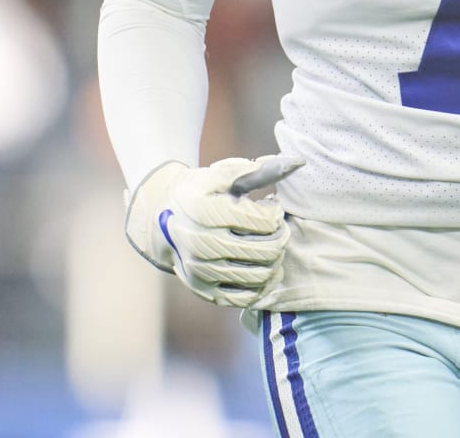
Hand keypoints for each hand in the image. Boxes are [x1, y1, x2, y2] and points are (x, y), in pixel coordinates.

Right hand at [124, 158, 289, 306]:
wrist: (160, 219)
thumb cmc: (198, 192)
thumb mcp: (222, 174)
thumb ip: (259, 170)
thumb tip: (298, 162)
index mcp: (206, 212)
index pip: (263, 222)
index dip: (276, 213)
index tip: (272, 207)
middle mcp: (201, 244)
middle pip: (265, 251)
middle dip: (280, 238)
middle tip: (278, 229)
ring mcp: (201, 270)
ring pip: (258, 275)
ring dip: (275, 261)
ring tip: (271, 246)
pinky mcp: (202, 289)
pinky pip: (242, 298)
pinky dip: (262, 287)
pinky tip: (266, 271)